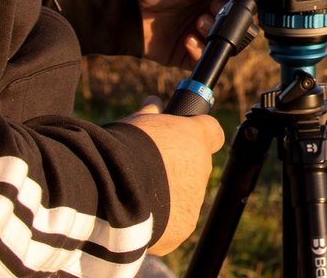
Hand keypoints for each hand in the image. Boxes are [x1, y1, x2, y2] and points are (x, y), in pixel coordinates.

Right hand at [120, 98, 224, 255]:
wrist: (113, 189)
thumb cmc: (123, 150)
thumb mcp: (135, 124)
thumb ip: (150, 114)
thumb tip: (152, 103)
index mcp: (196, 137)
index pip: (212, 132)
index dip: (197, 136)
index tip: (182, 141)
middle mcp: (202, 166)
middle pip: (196, 167)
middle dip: (177, 170)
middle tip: (149, 173)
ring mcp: (195, 197)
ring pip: (186, 196)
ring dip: (170, 196)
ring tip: (138, 196)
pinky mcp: (184, 224)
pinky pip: (176, 222)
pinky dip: (162, 221)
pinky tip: (139, 216)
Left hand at [137, 0, 243, 67]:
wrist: (129, 4)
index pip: (240, 2)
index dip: (238, 4)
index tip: (227, 1)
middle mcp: (208, 11)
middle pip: (235, 25)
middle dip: (226, 20)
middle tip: (211, 12)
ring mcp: (197, 33)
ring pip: (222, 43)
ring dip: (212, 34)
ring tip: (197, 24)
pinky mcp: (184, 53)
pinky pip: (203, 59)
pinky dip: (199, 50)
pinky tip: (187, 39)